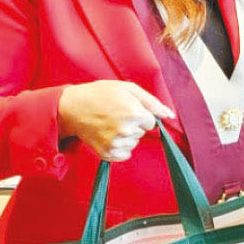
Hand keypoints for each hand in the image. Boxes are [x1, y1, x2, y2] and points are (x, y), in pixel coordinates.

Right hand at [57, 80, 176, 164]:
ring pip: (134, 143)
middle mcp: (126, 130)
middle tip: (115, 115)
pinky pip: (125, 154)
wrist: (73, 108)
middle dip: (133, 124)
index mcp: (134, 112)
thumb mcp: (128, 89)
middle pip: (142, 133)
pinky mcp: (108, 153)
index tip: (126, 108)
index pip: (151, 122)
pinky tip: (108, 135)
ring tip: (110, 124)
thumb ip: (152, 103)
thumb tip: (170, 115)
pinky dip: (120, 147)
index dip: (140, 114)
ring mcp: (116, 143)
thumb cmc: (101, 94)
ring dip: (126, 136)